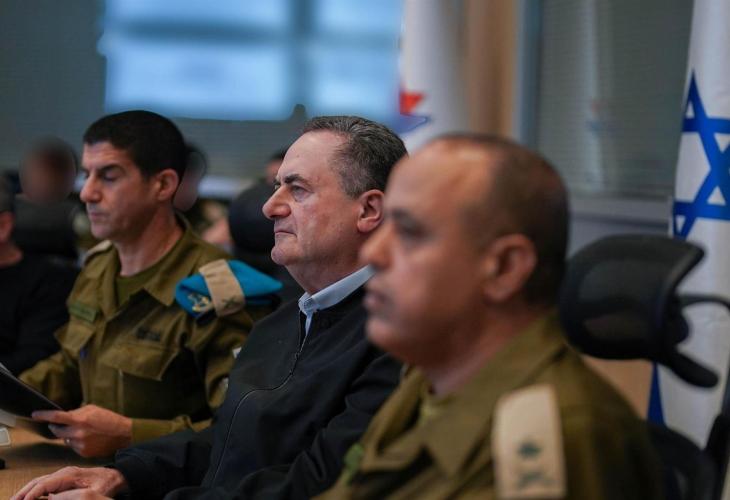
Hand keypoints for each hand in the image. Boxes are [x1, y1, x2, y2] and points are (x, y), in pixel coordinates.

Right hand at [11, 466, 126, 499]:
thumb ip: (74, 495)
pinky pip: (45, 484)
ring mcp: (63, 475)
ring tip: (15, 499)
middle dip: (24, 492)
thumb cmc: (107, 483)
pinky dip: (34, 490)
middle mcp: (64, 473)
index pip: (45, 483)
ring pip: (39, 482)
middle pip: (38, 481)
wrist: (115, 476)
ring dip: (26, 491)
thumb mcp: (93, 492)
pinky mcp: (64, 479)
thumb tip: (52, 497)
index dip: (33, 493)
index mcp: (70, 474)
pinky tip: (28, 497)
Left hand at [32, 405, 131, 457]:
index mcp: (79, 419)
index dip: (43, 415)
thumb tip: (62, 416)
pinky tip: (88, 439)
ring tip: (84, 431)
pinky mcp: (83, 453)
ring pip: (65, 440)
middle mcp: (77, 433)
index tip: (35, 415)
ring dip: (70, 435)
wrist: (123, 434)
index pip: (56, 417)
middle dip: (56, 427)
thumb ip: (76, 412)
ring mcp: (80, 444)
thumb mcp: (93, 409)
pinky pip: (73, 447)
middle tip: (61, 424)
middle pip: (57, 431)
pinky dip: (77, 442)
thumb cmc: (109, 419)